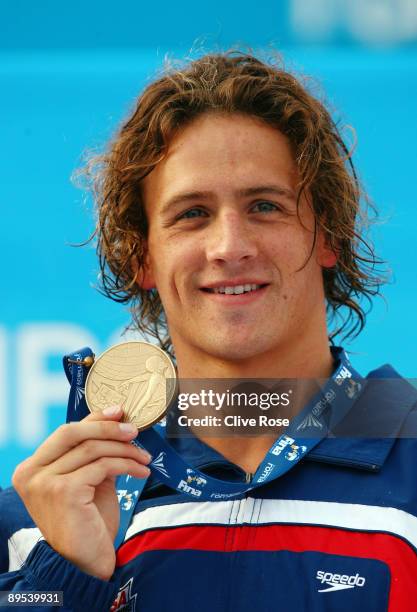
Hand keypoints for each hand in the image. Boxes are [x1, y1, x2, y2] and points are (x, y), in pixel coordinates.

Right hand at [12, 406, 150, 579]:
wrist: (86, 562)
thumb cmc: (88, 521)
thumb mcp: (88, 479)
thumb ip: (92, 451)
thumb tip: (115, 416)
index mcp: (31, 468)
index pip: (66, 432)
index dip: (94, 419)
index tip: (119, 412)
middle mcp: (31, 473)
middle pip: (73, 432)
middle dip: (107, 428)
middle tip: (134, 431)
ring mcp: (45, 482)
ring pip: (92, 449)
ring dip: (124, 450)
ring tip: (144, 458)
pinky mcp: (64, 491)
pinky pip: (102, 466)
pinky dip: (126, 465)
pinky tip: (141, 472)